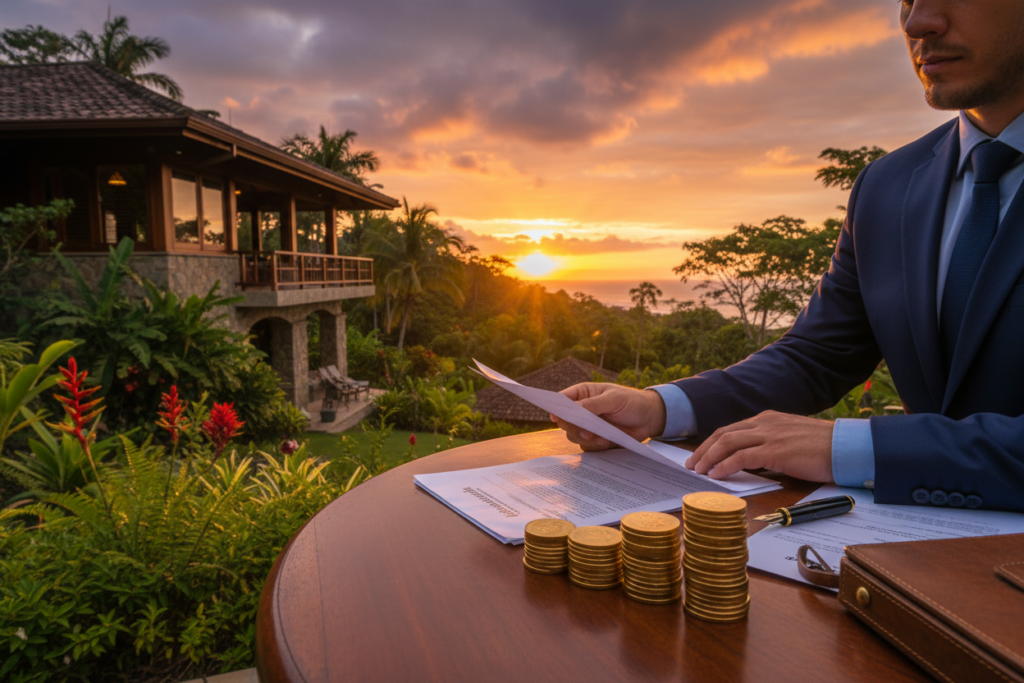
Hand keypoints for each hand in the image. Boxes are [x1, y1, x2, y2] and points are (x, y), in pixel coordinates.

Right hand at [551, 383, 666, 450]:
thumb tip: (573, 408)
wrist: (649, 419)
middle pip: (565, 421)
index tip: (555, 417)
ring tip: (602, 438)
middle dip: (574, 428)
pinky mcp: (596, 439)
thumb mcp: (614, 399)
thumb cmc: (632, 402)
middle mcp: (583, 410)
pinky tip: (608, 442)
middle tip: (586, 432)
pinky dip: (595, 446)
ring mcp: (588, 425)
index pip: (563, 399)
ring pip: (573, 435)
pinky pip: (587, 446)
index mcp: (584, 394)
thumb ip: (593, 404)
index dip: (556, 407)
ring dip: (586, 438)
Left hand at [684, 411, 834, 482]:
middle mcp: (764, 423)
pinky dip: (725, 465)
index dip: (713, 442)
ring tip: (698, 471)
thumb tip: (753, 461)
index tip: (701, 454)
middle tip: (692, 464)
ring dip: (708, 457)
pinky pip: (741, 457)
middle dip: (703, 449)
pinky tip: (716, 475)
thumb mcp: (791, 439)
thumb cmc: (823, 447)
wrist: (845, 447)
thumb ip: (771, 444)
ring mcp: (769, 435)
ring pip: (727, 442)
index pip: (731, 429)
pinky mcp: (775, 451)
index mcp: (768, 419)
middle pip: (723, 434)